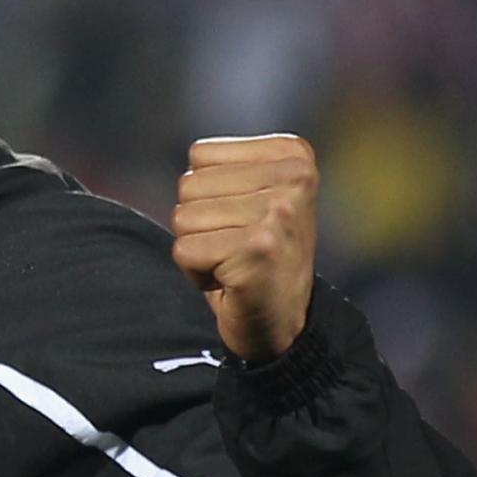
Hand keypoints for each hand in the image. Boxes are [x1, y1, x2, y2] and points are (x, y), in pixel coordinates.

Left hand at [172, 134, 319, 361]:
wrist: (281, 322)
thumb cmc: (258, 257)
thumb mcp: (252, 195)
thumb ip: (226, 168)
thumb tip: (193, 158)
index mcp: (293, 154)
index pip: (200, 155)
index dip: (206, 193)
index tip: (242, 220)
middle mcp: (293, 177)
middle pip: (188, 185)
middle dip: (199, 223)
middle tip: (236, 247)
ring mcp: (278, 212)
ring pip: (182, 218)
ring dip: (198, 248)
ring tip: (233, 262)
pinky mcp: (258, 248)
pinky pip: (184, 251)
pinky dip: (195, 273)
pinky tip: (230, 280)